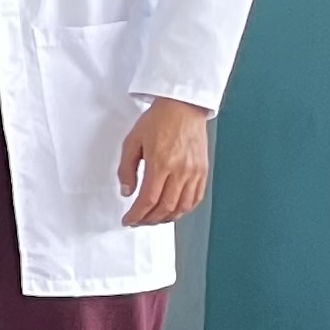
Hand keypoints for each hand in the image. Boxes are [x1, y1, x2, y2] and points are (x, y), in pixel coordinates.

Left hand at [119, 98, 212, 225]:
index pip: (148, 200)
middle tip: (138, 222)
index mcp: (161, 163)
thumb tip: (127, 192)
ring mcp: (195, 172)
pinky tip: (173, 211)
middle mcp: (180, 171)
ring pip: (182, 206)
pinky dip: (184, 210)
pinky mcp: (203, 171)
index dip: (137, 215)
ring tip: (153, 219)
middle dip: (149, 220)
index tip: (128, 220)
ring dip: (166, 218)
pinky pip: (196, 198)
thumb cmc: (157, 121)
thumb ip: (126, 169)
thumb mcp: (132, 142)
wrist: (183, 107)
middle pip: (165, 208)